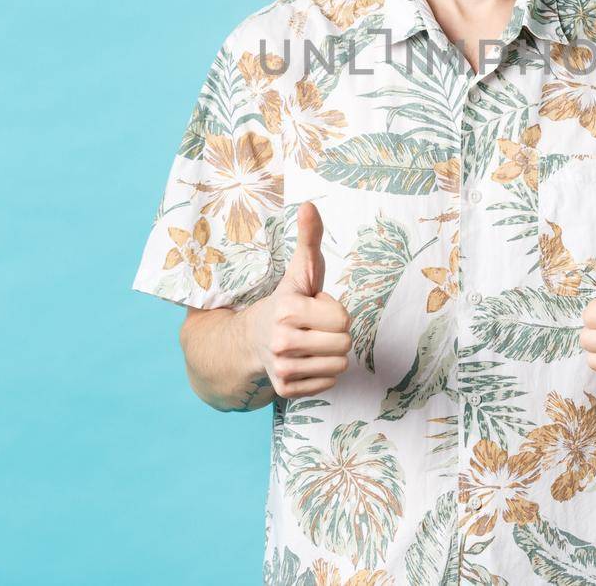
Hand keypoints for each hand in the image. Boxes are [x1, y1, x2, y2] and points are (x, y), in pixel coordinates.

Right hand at [246, 200, 351, 397]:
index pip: (343, 319)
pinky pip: (329, 384)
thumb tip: (309, 205)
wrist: (251, 339)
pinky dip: (322, 373)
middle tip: (313, 326)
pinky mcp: (285, 390)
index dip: (334, 311)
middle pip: (344, 344)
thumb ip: (309, 239)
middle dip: (335, 333)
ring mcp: (282, 369)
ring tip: (310, 342)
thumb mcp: (300, 270)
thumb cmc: (287, 300)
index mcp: (287, 310)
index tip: (315, 308)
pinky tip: (305, 360)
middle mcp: (281, 342)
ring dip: (331, 353)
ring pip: (340, 366)